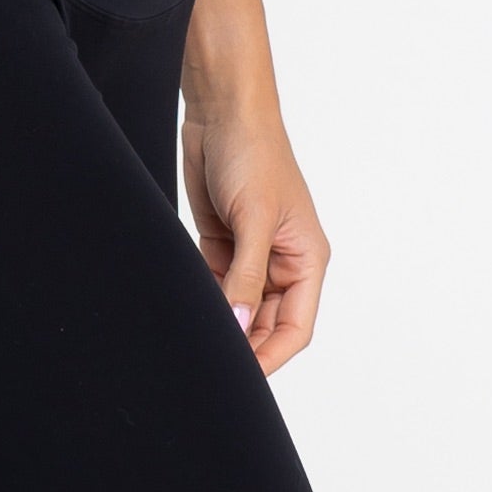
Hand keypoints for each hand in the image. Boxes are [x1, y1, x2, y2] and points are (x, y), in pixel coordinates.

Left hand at [183, 95, 330, 370]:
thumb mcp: (254, 218)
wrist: (222, 113)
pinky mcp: (222, 247)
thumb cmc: (254, 154)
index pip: (295, 328)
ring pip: (237, 310)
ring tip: (193, 344)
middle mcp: (282, 264)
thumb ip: (246, 277)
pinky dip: (203, 302)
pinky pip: (215, 288)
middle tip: (208, 365)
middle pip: (264, 326)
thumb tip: (239, 328)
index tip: (241, 378)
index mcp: (306, 260)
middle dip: (242, 346)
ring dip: (219, 324)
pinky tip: (185, 312)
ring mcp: (251, 257)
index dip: (270, 357)